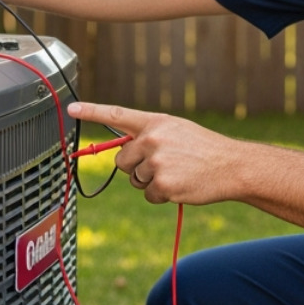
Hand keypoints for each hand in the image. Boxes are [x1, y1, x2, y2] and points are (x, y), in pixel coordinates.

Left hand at [68, 102, 246, 205]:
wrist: (232, 165)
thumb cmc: (205, 149)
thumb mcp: (178, 131)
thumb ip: (151, 136)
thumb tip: (125, 152)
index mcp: (156, 123)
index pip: (117, 115)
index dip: (91, 111)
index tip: (71, 109)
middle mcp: (153, 139)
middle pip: (121, 161)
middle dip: (136, 168)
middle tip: (164, 165)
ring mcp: (157, 162)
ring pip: (134, 180)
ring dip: (151, 182)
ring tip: (178, 173)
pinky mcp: (162, 184)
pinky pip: (148, 195)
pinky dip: (162, 196)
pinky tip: (181, 186)